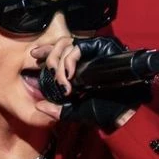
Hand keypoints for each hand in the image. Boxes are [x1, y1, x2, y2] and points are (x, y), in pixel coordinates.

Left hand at [34, 36, 151, 128]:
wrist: (123, 113)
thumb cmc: (104, 111)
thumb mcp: (75, 111)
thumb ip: (57, 109)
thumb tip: (39, 106)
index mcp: (80, 69)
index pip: (60, 53)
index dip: (47, 51)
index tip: (35, 54)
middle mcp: (87, 58)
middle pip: (61, 45)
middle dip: (51, 59)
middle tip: (51, 75)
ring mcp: (96, 51)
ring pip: (69, 44)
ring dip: (60, 61)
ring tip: (62, 78)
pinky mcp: (104, 47)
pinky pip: (80, 46)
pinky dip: (70, 59)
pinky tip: (69, 73)